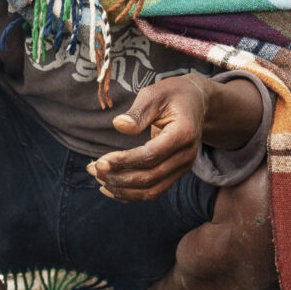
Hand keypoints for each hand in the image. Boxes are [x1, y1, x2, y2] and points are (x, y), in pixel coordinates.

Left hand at [89, 73, 215, 201]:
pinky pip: (153, 191)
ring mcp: (183, 168)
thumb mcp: (154, 95)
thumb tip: (118, 125)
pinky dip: (131, 194)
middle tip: (93, 168)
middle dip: (118, 177)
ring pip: (151, 190)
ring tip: (98, 179)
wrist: (196, 103)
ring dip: (122, 189)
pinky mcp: (176, 174)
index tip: (100, 162)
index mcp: (183, 134)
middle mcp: (186, 156)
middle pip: (150, 177)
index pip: (151, 156)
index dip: (124, 162)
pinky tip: (110, 188)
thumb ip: (138, 112)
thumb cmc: (172, 95)